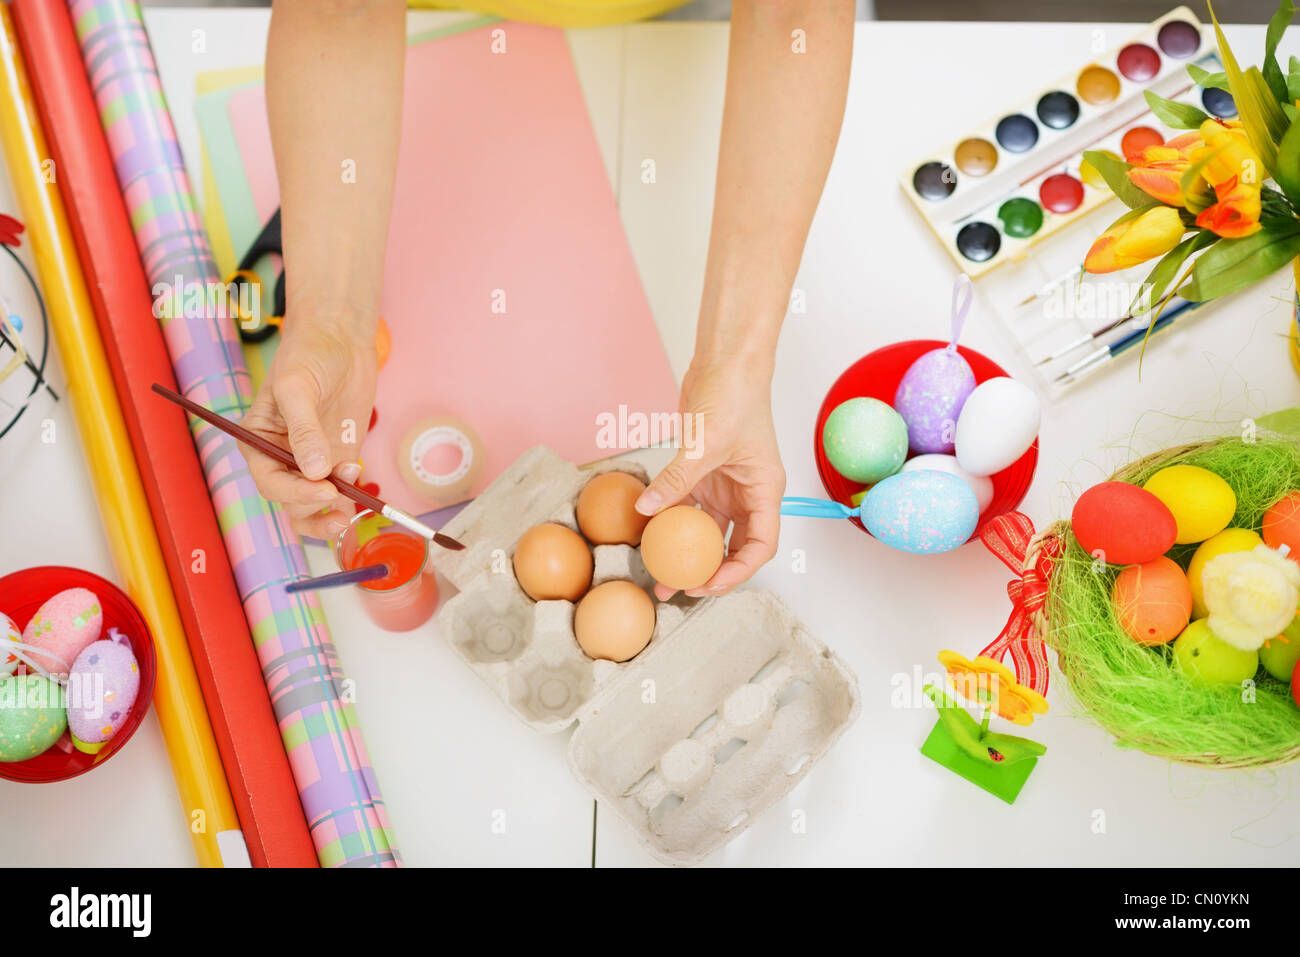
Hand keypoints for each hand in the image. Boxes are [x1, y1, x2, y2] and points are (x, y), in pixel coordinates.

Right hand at [241, 313, 377, 538]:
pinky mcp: (338, 459)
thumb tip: (314, 470)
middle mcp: (280, 457)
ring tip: (348, 515)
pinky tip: (359, 486)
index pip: (269, 481)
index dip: (295, 492)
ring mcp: (311, 461)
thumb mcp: (298, 387)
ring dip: (329, 516)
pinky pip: (340, 492)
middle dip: (314, 504)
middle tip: (340, 493)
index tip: (324, 488)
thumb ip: (304, 429)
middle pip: (290, 500)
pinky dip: (349, 499)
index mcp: (258, 442)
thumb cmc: (308, 355)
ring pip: (312, 506)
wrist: (339, 340)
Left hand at [635, 360, 785, 598]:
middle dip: (709, 572)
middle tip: (677, 590)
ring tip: (658, 575)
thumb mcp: (706, 442)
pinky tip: (649, 537)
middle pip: (734, 546)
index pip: (761, 546)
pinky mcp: (703, 474)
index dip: (737, 572)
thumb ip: (677, 479)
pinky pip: (687, 507)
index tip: (706, 584)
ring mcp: (725, 486)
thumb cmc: (735, 395)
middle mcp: (748, 493)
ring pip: (708, 531)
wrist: (725, 361)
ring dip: (686, 553)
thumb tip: (647, 510)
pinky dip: (670, 523)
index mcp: (765, 490)